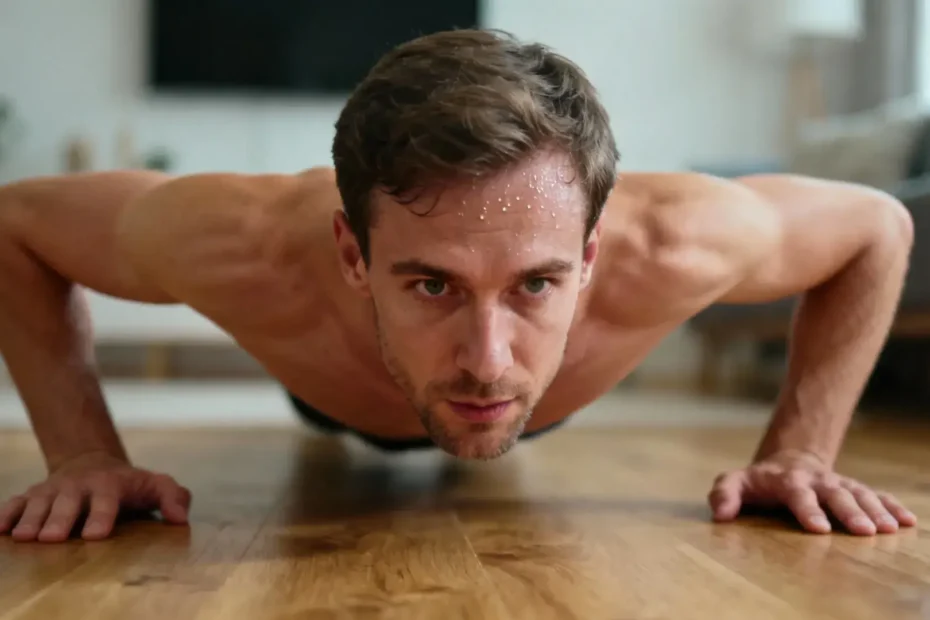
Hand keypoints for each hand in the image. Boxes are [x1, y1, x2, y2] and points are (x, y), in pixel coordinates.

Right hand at [0, 452, 190, 541]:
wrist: (93, 462)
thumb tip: (180, 519)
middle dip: (59, 519)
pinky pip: (15, 502)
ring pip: (38, 503)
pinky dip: (5, 513)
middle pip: (67, 503)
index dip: (101, 517)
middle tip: (50, 538)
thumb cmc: (130, 484)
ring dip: (30, 519)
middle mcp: (78, 486)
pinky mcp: (32, 495)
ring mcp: (53, 490)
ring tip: (23, 537)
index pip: (107, 501)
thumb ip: (174, 498)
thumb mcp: (156, 485)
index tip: (95, 536)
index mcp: (110, 485)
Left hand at [708, 450, 916, 534]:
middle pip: (835, 495)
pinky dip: (892, 506)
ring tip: (891, 529)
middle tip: (866, 531)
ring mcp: (838, 483)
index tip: (818, 529)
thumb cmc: (758, 481)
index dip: (807, 510)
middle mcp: (817, 480)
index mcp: (788, 480)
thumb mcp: (734, 482)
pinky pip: (876, 495)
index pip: (798, 495)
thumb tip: (720, 514)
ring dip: (876, 510)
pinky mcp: (853, 488)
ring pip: (860, 494)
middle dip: (850, 512)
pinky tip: (908, 521)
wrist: (788, 462)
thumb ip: (724, 495)